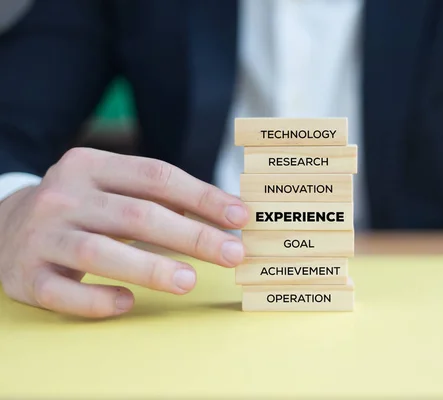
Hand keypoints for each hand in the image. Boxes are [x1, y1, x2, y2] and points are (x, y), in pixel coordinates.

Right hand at [0, 148, 248, 317]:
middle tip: (232, 254)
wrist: (6, 225)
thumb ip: (161, 196)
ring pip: (98, 252)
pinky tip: (126, 302)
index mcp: (90, 166)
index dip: (202, 196)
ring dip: (150, 267)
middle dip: (192, 235)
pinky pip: (62, 292)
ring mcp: (42, 236)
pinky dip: (96, 300)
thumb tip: (227, 214)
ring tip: (190, 281)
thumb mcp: (112, 187)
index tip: (239, 216)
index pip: (156, 176)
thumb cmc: (82, 207)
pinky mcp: (27, 275)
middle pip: (137, 214)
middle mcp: (64, 196)